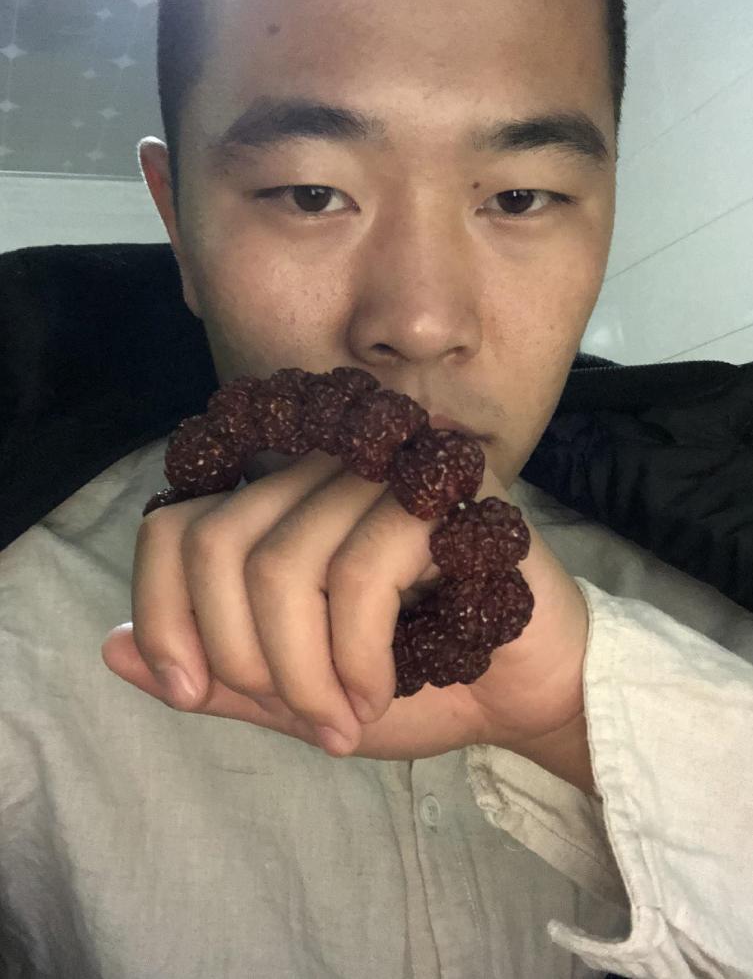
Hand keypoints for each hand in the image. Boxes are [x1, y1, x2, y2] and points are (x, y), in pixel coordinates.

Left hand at [101, 450, 589, 764]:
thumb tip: (110, 648)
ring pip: (283, 563)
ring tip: (346, 720)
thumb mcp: (296, 694)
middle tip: (301, 718)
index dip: (160, 611)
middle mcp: (320, 472)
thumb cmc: (416, 683)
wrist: (526, 687)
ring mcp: (380, 471)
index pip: (174, 526)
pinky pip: (359, 574)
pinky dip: (355, 657)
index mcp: (280, 509)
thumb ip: (214, 673)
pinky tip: (380, 692)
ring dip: (306, 673)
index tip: (193, 691)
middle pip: (218, 544)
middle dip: (243, 657)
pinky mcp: (439, 491)